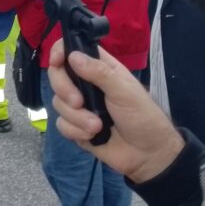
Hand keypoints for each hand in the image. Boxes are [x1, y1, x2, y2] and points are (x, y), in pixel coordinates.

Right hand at [49, 40, 185, 183]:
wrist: (148, 155)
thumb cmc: (142, 116)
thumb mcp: (124, 91)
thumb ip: (99, 72)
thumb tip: (72, 56)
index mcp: (99, 68)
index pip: (72, 50)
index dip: (60, 51)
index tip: (56, 61)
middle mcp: (85, 83)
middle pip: (57, 75)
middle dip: (64, 89)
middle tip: (78, 102)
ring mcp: (79, 106)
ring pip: (58, 102)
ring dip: (77, 117)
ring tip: (97, 126)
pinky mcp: (75, 127)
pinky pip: (62, 124)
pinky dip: (75, 131)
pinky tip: (92, 136)